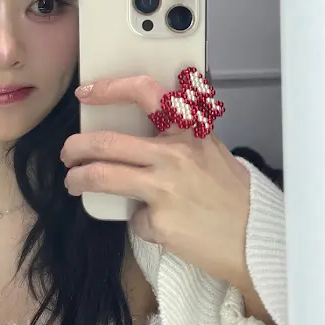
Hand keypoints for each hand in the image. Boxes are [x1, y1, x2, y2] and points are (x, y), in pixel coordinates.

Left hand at [61, 74, 252, 292]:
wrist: (255, 236)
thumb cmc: (230, 191)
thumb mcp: (209, 149)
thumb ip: (178, 135)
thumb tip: (141, 129)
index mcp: (188, 130)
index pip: (144, 92)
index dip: (108, 88)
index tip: (86, 93)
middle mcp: (173, 155)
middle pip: (105, 143)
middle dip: (75, 147)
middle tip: (69, 152)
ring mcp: (164, 189)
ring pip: (101, 177)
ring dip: (78, 179)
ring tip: (74, 182)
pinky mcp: (158, 222)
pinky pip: (131, 216)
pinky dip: (135, 218)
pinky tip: (151, 221)